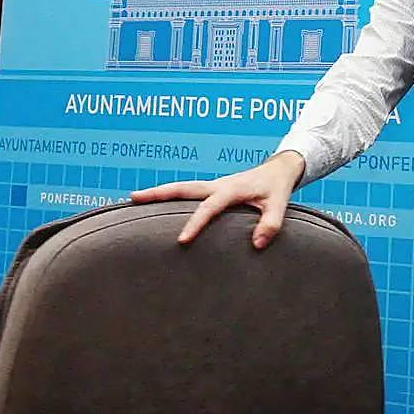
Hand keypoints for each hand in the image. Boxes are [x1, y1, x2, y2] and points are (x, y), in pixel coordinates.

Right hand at [129, 151, 305, 248]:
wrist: (278, 170)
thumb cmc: (276, 188)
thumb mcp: (280, 204)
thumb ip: (271, 224)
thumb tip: (257, 244)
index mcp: (231, 190)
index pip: (209, 208)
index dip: (196, 223)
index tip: (182, 241)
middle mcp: (217, 185)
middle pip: (183, 188)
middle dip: (159, 193)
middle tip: (133, 198)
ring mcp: (212, 186)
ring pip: (182, 188)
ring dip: (159, 193)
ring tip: (134, 199)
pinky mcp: (212, 190)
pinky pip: (188, 192)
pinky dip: (171, 195)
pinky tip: (157, 205)